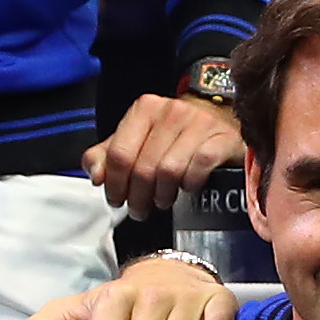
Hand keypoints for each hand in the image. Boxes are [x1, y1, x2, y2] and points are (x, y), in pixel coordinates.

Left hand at [82, 89, 239, 217]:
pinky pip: (200, 167)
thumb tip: (97, 176)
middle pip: (143, 168)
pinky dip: (190, 183)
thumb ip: (105, 157)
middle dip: (138, 197)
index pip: (119, 154)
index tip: (117, 200)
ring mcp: (199, 123)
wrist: (217, 117)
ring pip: (169, 171)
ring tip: (162, 200)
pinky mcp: (222, 138)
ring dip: (163, 194)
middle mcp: (171, 111)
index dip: (114, 184)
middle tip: (139, 210)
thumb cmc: (171, 134)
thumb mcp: (133, 140)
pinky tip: (186, 188)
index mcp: (145, 109)